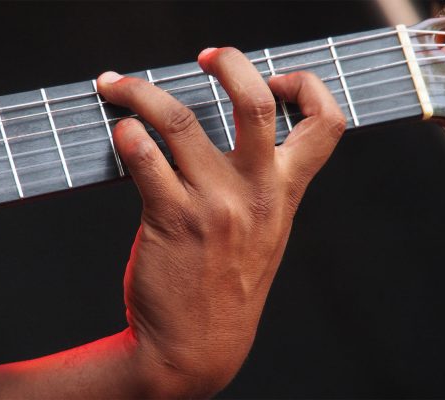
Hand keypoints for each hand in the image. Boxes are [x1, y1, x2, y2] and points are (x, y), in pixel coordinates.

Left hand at [97, 47, 345, 396]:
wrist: (199, 349)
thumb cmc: (229, 286)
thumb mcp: (265, 234)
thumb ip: (262, 187)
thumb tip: (233, 137)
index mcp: (286, 193)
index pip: (326, 124)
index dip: (306, 86)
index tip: (274, 77)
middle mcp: (255, 193)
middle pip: (253, 103)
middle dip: (230, 62)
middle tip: (205, 56)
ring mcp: (213, 206)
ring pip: (178, 121)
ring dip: (142, 92)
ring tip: (117, 85)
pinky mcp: (171, 220)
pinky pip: (144, 158)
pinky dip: (126, 135)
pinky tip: (119, 133)